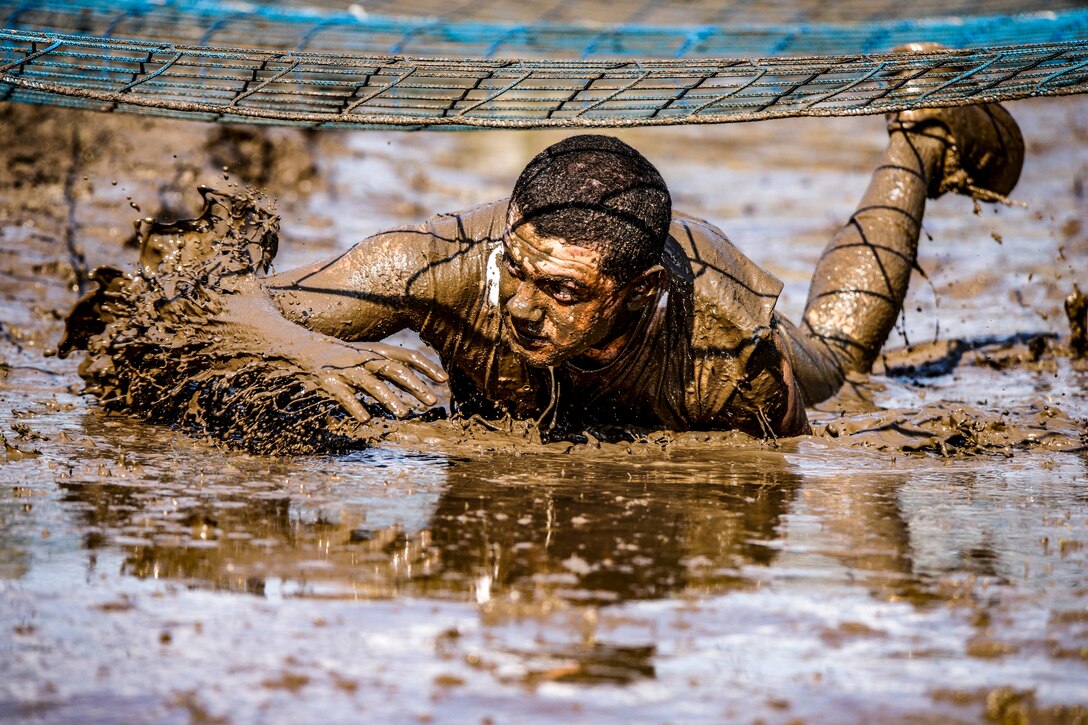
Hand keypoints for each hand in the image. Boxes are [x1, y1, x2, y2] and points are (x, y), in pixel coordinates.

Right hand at [303, 341, 448, 422]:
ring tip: (404, 414)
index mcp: (376, 351)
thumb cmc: (343, 356)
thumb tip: (421, 383)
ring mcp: (348, 371)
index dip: (427, 367)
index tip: (444, 380)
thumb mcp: (369, 356)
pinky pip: (345, 397)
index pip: (407, 356)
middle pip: (395, 370)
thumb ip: (391, 367)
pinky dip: (355, 407)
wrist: (304, 348)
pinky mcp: (330, 383)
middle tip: (432, 401)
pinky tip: (365, 419)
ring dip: (390, 399)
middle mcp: (365, 359)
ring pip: (372, 385)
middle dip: (415, 386)